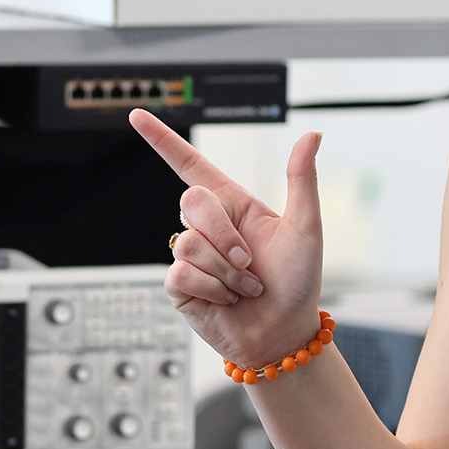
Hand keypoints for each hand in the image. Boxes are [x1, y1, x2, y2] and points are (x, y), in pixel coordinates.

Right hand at [128, 109, 325, 369]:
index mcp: (233, 205)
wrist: (283, 333)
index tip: (137, 114)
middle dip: (226, 235)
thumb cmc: (298, 282)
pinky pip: (181, 273)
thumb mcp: (306, 227)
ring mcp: (192, 256)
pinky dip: (212, 289)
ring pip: (189, 243)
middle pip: (191, 202)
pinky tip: (227, 300)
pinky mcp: (180, 286)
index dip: (162, 139)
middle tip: (250, 263)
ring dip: (226, 271)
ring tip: (245, 286)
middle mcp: (209, 227)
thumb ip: (301, 178)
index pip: (189, 164)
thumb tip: (312, 134)